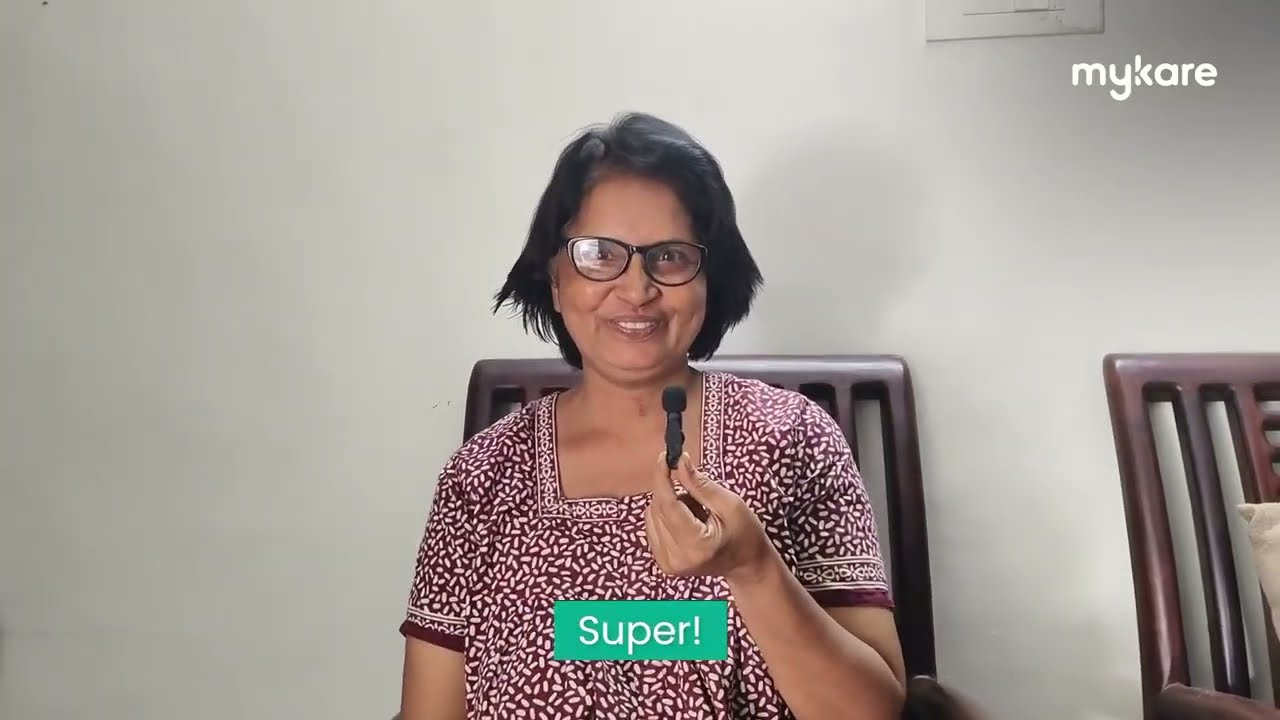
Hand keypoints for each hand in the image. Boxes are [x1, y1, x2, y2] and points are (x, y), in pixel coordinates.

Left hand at [644, 451, 773, 582]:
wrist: (746, 565)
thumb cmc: (745, 534)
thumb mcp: (730, 504)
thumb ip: (701, 484)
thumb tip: (680, 461)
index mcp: (696, 545)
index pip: (667, 505)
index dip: (662, 477)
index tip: (664, 457)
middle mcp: (676, 558)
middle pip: (658, 508)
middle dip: (674, 493)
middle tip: (700, 498)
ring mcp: (667, 563)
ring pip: (652, 515)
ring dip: (671, 505)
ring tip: (697, 514)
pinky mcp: (663, 563)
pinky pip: (653, 525)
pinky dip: (668, 516)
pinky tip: (688, 523)